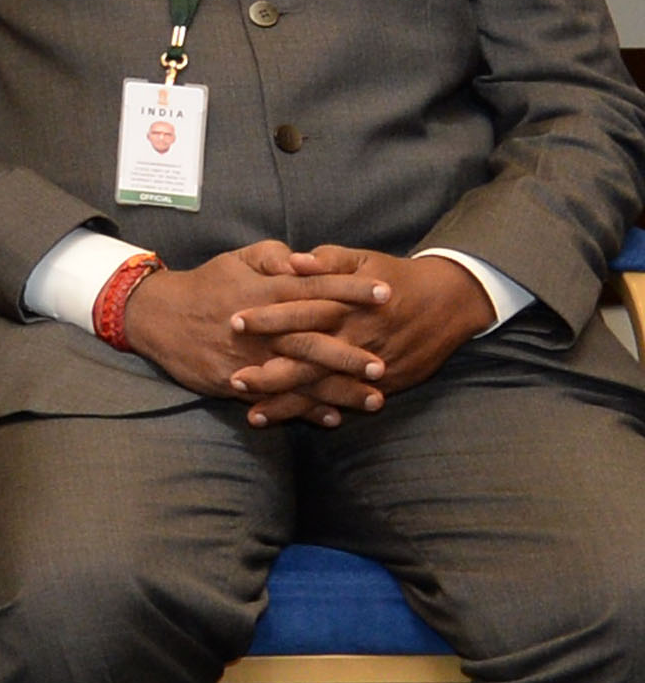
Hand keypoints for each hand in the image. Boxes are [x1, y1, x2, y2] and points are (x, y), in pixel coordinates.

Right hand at [109, 241, 394, 406]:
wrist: (158, 316)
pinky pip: (276, 399)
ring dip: (338, 390)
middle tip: (385, 364)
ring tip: (375, 399)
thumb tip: (308, 261)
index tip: (387, 294)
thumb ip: (274, 256)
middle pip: (313, 340)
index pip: (317, 288)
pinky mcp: (237, 382)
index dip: (352, 290)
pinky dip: (304, 411)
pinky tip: (333, 418)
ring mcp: (250, 358)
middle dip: (350, 353)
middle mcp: (263, 327)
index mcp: (265, 291)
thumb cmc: (208, 284)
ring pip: (301, 376)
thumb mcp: (237, 259)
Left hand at [220, 245, 499, 426]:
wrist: (448, 301)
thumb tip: (294, 261)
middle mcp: (357, 337)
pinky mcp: (386, 384)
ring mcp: (371, 366)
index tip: (234, 321)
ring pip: (325, 388)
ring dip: (290, 402)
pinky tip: (299, 423)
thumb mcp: (360, 259)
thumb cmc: (393, 276)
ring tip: (254, 414)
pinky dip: (324, 412)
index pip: (300, 310)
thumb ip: (326, 260)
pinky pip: (349, 401)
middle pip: (308, 358)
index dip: (268, 317)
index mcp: (346, 303)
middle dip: (271, 372)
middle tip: (234, 379)